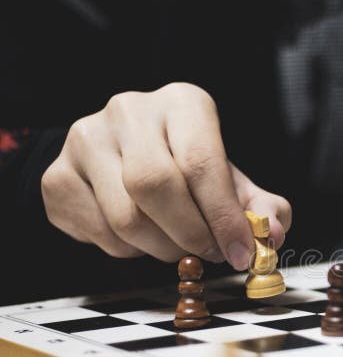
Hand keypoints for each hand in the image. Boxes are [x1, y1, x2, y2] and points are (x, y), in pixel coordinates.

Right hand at [41, 82, 290, 269]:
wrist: (128, 157)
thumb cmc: (191, 169)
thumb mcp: (233, 182)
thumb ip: (261, 208)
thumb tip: (272, 234)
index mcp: (182, 103)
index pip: (202, 163)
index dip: (224, 217)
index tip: (241, 252)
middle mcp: (129, 111)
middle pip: (154, 186)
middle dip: (189, 234)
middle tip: (207, 253)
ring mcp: (85, 140)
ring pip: (124, 217)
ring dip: (160, 248)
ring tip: (176, 244)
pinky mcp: (56, 175)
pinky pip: (98, 232)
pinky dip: (128, 251)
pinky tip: (141, 237)